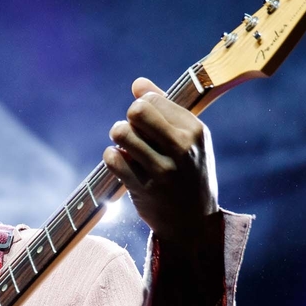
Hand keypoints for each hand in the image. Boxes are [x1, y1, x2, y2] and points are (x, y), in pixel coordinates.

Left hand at [104, 77, 225, 305]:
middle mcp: (181, 149)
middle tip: (132, 131)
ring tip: (124, 145)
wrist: (194, 223)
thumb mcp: (188, 139)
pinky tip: (120, 162)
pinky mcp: (143, 189)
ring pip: (121, 133)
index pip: (152, 99)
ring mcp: (162, 170)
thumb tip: (138, 83)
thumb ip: (164, 108)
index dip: (142, 106)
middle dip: (128, 118)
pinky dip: (111, 157)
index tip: (148, 122)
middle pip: (136, 111)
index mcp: (194, 131)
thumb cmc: (189, 172)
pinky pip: (113, 159)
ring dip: (117, 136)